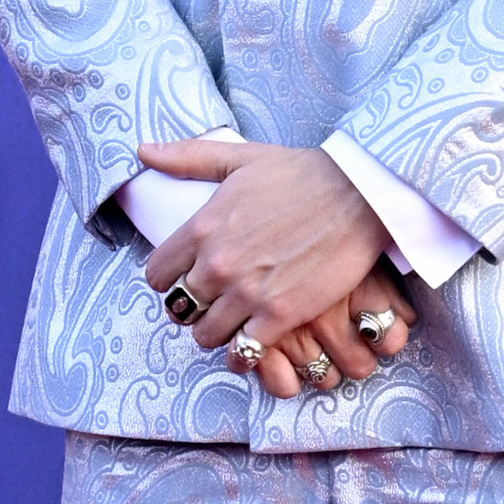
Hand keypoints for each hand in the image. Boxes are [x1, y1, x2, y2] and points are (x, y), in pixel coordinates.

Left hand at [140, 140, 416, 392]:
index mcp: (203, 227)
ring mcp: (248, 292)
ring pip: (207, 335)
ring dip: (217, 333)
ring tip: (233, 326)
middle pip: (180, 309)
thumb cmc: (303, 172)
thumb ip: (188, 158)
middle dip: (193, 309)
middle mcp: (218, 264)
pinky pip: (244, 351)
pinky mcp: (280, 314)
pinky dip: (245, 353)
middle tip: (212, 305)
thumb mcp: (240, 157)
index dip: (169, 281)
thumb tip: (144, 150)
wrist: (359, 193)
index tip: (185, 281)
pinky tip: (253, 344)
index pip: (158, 275)